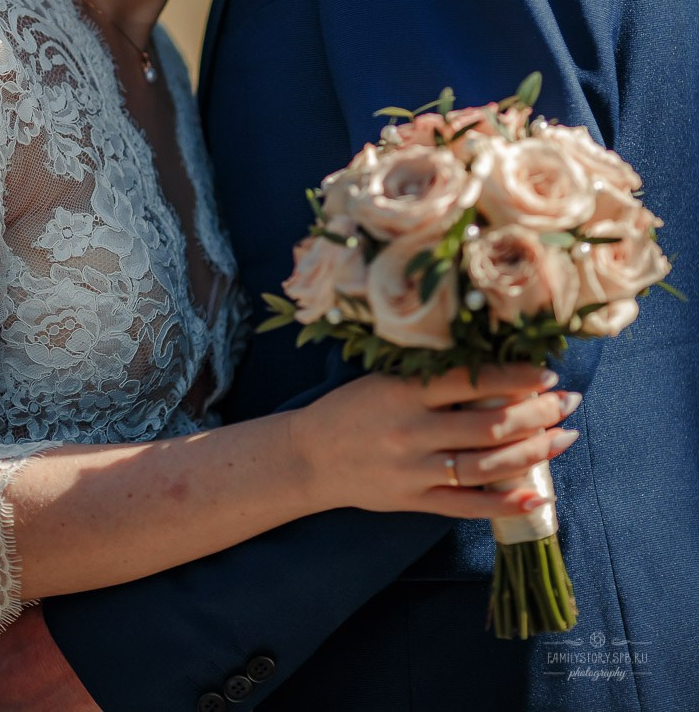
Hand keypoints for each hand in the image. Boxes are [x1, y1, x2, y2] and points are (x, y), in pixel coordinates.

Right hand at [296, 363, 579, 517]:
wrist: (309, 457)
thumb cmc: (351, 409)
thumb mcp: (384, 380)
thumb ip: (430, 378)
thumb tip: (493, 369)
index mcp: (405, 391)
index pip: (471, 380)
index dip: (514, 376)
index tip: (546, 371)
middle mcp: (413, 431)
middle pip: (489, 425)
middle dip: (537, 414)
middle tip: (567, 402)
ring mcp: (415, 470)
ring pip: (486, 465)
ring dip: (532, 453)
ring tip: (563, 439)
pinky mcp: (415, 501)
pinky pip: (468, 506)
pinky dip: (505, 504)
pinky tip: (537, 496)